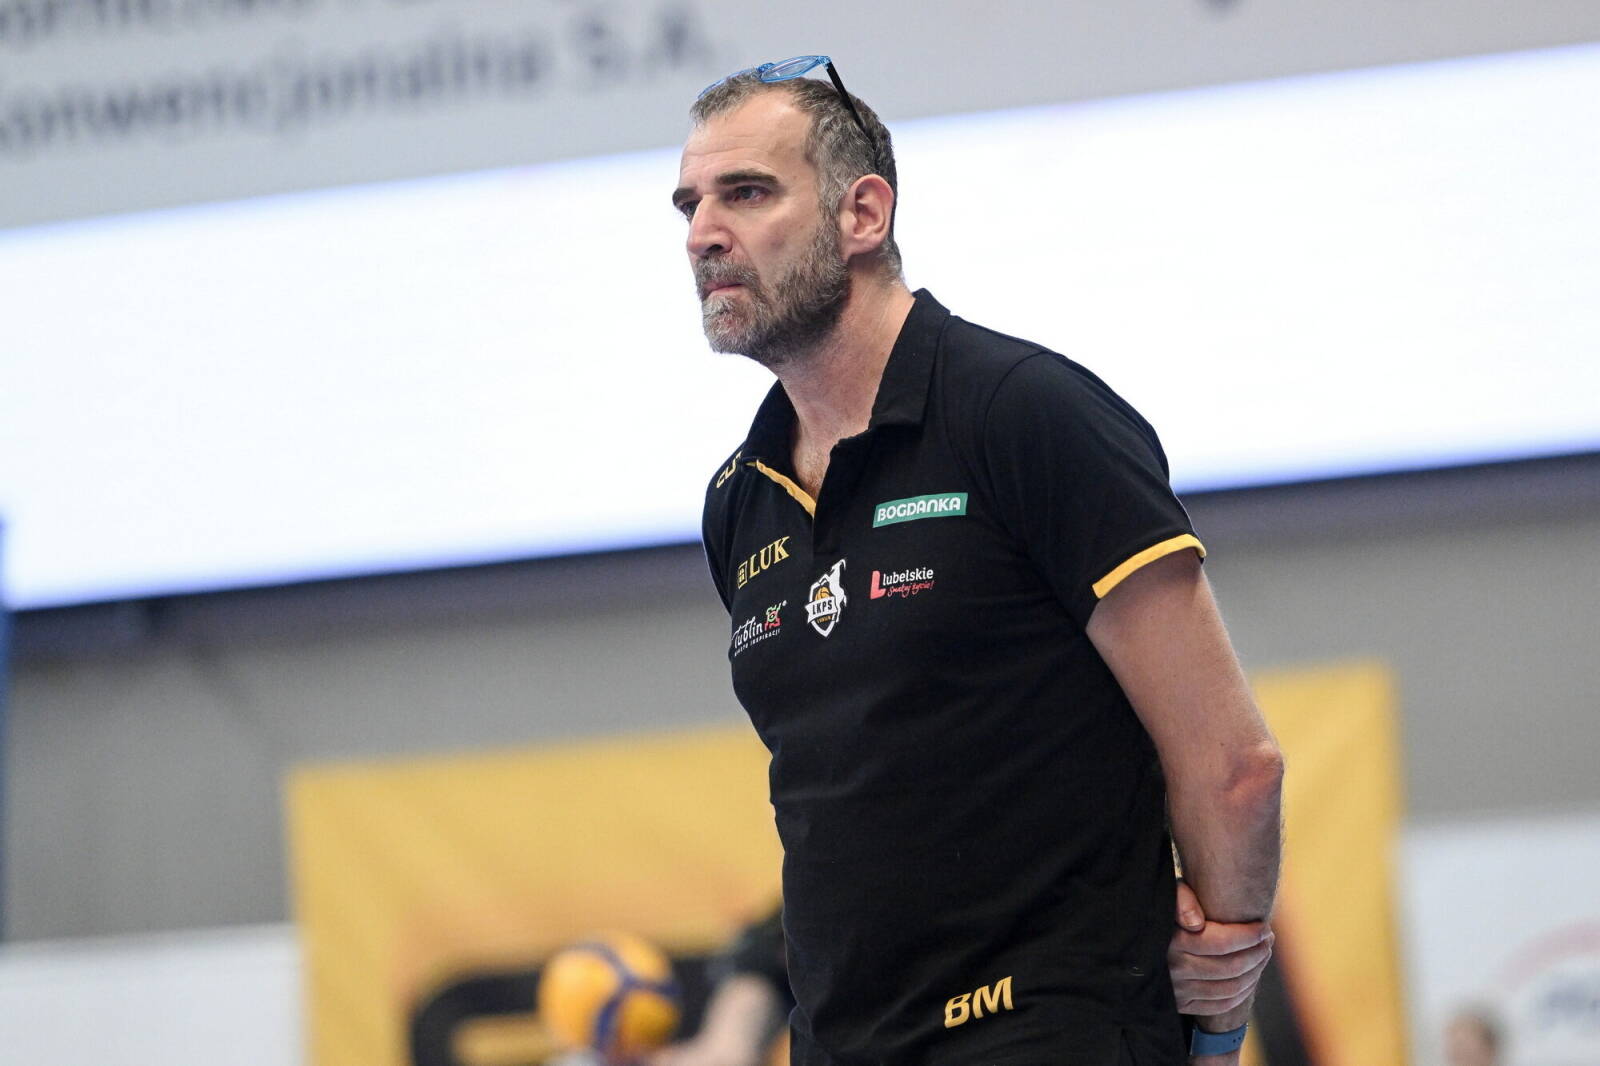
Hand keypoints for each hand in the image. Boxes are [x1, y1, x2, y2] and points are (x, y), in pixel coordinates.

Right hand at [1168, 879, 1273, 1016]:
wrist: (1132, 943)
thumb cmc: (1157, 911)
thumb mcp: (1166, 895)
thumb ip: (1181, 899)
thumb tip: (1196, 923)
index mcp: (1172, 940)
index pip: (1222, 942)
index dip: (1249, 936)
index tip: (1264, 927)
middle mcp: (1175, 969)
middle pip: (1231, 967)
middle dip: (1257, 953)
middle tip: (1268, 940)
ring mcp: (1178, 991)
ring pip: (1229, 988)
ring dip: (1254, 972)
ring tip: (1262, 955)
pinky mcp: (1181, 1005)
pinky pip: (1220, 1005)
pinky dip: (1241, 993)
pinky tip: (1249, 977)